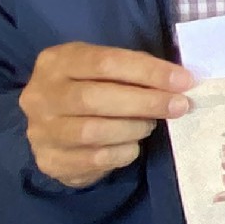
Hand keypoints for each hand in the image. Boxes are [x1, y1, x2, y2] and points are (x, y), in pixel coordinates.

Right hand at [20, 43, 191, 187]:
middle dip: (146, 102)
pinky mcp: (50, 161)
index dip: (148, 72)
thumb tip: (177, 81)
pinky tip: (132, 144)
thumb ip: (133, 70)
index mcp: (56, 62)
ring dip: (133, 128)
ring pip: (94, 132)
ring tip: (149, 124)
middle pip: (96, 98)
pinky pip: (95, 159)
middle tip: (178, 106)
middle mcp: (41, 95)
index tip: (184, 80)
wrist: (51, 128)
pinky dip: (124, 152)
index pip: (105, 62)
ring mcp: (41, 131)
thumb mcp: (103, 70)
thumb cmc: (89, 89)